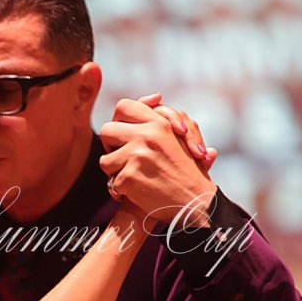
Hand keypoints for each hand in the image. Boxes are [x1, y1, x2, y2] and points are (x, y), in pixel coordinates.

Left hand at [99, 95, 216, 225]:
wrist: (196, 203)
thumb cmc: (190, 172)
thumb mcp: (184, 137)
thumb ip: (167, 117)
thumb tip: (156, 97)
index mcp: (159, 122)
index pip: (124, 107)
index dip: (119, 121)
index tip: (126, 135)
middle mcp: (147, 135)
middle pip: (107, 131)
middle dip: (111, 147)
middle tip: (123, 159)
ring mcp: (137, 155)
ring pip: (105, 160)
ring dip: (114, 172)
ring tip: (131, 179)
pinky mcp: (129, 177)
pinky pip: (111, 184)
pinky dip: (119, 192)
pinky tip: (133, 195)